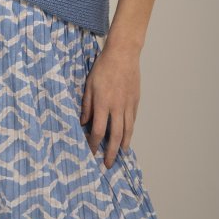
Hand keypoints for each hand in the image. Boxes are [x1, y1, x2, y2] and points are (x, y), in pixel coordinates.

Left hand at [80, 44, 140, 169]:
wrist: (123, 54)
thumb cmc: (103, 67)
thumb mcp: (89, 85)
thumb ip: (86, 105)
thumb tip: (83, 123)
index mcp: (102, 103)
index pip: (98, 130)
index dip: (94, 144)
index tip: (91, 152)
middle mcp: (117, 107)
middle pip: (115, 136)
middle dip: (110, 152)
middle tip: (108, 164)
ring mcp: (128, 105)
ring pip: (127, 130)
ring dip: (123, 145)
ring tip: (120, 155)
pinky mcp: (135, 101)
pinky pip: (132, 121)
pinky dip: (130, 132)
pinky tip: (126, 137)